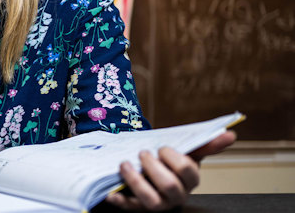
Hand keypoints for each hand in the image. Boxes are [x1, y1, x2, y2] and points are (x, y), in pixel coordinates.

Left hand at [105, 131, 235, 210]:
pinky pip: (130, 207)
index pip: (187, 171)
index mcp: (190, 181)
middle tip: (142, 153)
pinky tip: (111, 194)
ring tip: (124, 164)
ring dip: (136, 181)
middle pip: (170, 186)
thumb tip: (230, 134)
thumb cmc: (168, 160)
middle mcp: (176, 196)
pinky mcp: (138, 208)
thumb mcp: (185, 150)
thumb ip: (205, 143)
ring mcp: (158, 204)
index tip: (161, 147)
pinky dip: (120, 200)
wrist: (147, 169)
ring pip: (151, 200)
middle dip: (154, 167)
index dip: (173, 157)